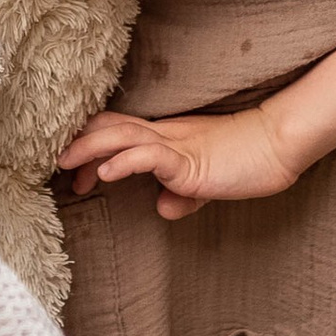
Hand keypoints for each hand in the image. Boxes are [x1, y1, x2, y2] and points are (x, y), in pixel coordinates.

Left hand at [57, 100, 301, 219]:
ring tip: (67, 162)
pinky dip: (125, 161)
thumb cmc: (247, 162)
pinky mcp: (190, 161)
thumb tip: (164, 208)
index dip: (93, 146)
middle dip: (80, 143)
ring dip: (91, 148)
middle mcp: (166, 136)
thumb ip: (184, 192)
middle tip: (56, 164)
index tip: (76, 172)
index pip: (119, 132)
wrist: (278, 146)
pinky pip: (151, 156)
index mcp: (167, 138)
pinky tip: (108, 173)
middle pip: (112, 127)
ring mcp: (177, 146)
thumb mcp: (207, 183)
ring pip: (123, 136)